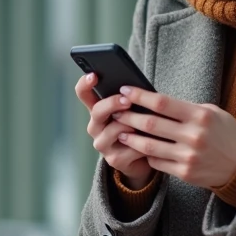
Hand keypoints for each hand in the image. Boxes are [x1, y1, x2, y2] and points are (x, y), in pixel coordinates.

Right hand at [75, 73, 155, 187]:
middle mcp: (96, 127)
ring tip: (145, 124)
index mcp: (98, 110)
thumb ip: (130, 99)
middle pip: (97, 111)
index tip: (94, 75)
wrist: (146, 158)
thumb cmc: (141, 127)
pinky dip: (142, 143)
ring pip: (113, 130)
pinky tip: (152, 141)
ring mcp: (103, 144)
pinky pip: (129, 147)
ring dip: (131, 125)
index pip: (83, 93)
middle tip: (128, 100)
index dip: (85, 84)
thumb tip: (135, 87)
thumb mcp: (135, 109)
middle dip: (113, 103)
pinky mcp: (114, 160)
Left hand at [113, 86, 235, 188]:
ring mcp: (188, 156)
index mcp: (200, 116)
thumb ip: (185, 108)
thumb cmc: (227, 134)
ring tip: (121, 130)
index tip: (124, 91)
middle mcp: (193, 136)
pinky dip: (146, 154)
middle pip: (150, 124)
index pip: (162, 103)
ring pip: (149, 146)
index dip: (139, 96)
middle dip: (128, 116)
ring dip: (131, 137)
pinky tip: (139, 148)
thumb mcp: (212, 113)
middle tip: (116, 111)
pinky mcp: (185, 173)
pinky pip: (157, 162)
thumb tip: (154, 101)